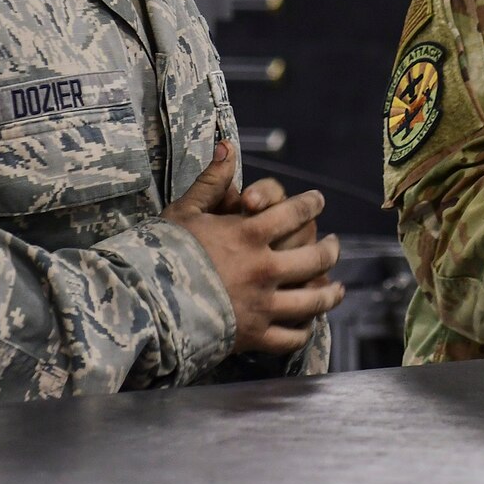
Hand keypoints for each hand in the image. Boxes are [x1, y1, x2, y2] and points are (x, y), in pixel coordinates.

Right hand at [163, 146, 344, 353]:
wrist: (145, 303)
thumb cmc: (161, 253)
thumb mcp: (185, 212)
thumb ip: (212, 182)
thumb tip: (227, 147)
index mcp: (249, 235)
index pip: (294, 213)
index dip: (310, 204)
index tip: (318, 201)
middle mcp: (264, 269)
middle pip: (314, 258)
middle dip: (330, 249)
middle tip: (335, 245)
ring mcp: (262, 305)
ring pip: (311, 301)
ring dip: (329, 294)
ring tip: (337, 289)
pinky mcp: (254, 336)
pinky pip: (289, 337)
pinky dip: (302, 331)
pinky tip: (307, 325)